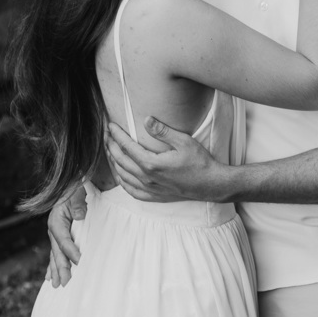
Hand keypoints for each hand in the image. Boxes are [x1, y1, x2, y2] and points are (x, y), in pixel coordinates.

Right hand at [46, 184, 86, 287]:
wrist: (69, 188)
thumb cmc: (75, 191)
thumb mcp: (77, 194)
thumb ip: (78, 204)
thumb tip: (80, 215)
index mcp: (56, 222)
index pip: (64, 241)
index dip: (72, 252)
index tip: (80, 262)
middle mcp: (53, 231)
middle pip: (57, 252)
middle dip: (61, 268)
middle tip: (65, 283)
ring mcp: (54, 235)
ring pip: (55, 256)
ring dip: (56, 271)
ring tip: (56, 285)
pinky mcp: (58, 237)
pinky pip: (55, 253)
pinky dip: (52, 265)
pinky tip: (50, 277)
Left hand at [105, 118, 226, 202]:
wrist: (210, 184)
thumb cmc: (200, 162)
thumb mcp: (184, 142)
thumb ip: (163, 131)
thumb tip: (146, 120)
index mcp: (151, 164)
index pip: (127, 146)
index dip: (117, 135)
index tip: (110, 126)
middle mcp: (146, 178)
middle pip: (121, 160)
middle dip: (111, 146)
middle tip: (107, 135)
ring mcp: (149, 189)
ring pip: (123, 175)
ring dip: (114, 162)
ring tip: (110, 151)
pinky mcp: (154, 196)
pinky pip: (131, 191)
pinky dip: (123, 182)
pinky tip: (121, 175)